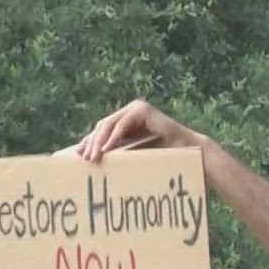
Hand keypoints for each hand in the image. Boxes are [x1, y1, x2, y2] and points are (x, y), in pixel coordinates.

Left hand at [74, 100, 202, 161]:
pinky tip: (106, 149)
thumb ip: (118, 152)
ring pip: (109, 124)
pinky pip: (123, 124)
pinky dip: (113, 137)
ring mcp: (136, 108)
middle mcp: (129, 112)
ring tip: (93, 156)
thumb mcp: (133, 154)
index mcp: (126, 121)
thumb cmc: (163, 157)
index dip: (90, 143)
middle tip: (84, 159)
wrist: (188, 153)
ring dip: (99, 141)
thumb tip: (92, 160)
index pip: (102, 131)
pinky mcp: (142, 109)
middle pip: (102, 126)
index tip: (79, 156)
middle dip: (91, 143)